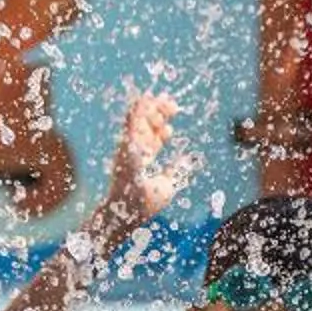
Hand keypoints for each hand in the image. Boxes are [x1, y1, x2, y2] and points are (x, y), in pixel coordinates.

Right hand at [100, 93, 190, 225]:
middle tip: (171, 103)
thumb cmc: (141, 206)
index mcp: (142, 161)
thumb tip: (186, 160)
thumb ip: (174, 172)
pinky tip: (144, 98)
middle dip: (159, 113)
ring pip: (139, 122)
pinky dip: (137, 111)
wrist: (126, 213)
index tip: (174, 115)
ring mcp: (128, 149)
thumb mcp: (166, 186)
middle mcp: (134, 153)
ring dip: (150, 109)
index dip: (163, 127)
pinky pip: (130, 124)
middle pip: (148, 128)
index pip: (154, 139)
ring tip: (160, 97)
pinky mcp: (125, 145)